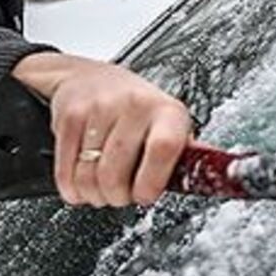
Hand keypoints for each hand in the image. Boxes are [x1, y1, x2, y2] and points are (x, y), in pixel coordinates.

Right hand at [10, 52, 191, 206]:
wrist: (91, 77)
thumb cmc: (137, 111)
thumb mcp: (168, 127)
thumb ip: (184, 157)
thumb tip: (209, 178)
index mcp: (167, 112)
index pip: (163, 149)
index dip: (150, 183)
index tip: (143, 196)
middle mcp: (134, 104)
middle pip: (116, 174)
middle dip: (116, 197)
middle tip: (119, 194)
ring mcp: (99, 108)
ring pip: (89, 177)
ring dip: (93, 194)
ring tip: (102, 188)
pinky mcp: (70, 116)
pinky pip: (65, 170)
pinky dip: (71, 187)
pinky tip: (80, 182)